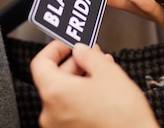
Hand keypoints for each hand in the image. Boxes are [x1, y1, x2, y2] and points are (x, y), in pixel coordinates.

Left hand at [30, 40, 159, 127]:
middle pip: (52, 80)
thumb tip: (81, 50)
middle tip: (89, 56)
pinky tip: (99, 93)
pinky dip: (80, 99)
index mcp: (55, 93)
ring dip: (78, 81)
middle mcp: (50, 114)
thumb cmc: (123, 117)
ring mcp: (58, 127)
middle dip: (72, 65)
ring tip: (100, 74)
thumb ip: (89, 55)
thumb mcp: (109, 73)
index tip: (66, 44)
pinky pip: (69, 111)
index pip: (40, 63)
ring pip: (62, 96)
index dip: (54, 49)